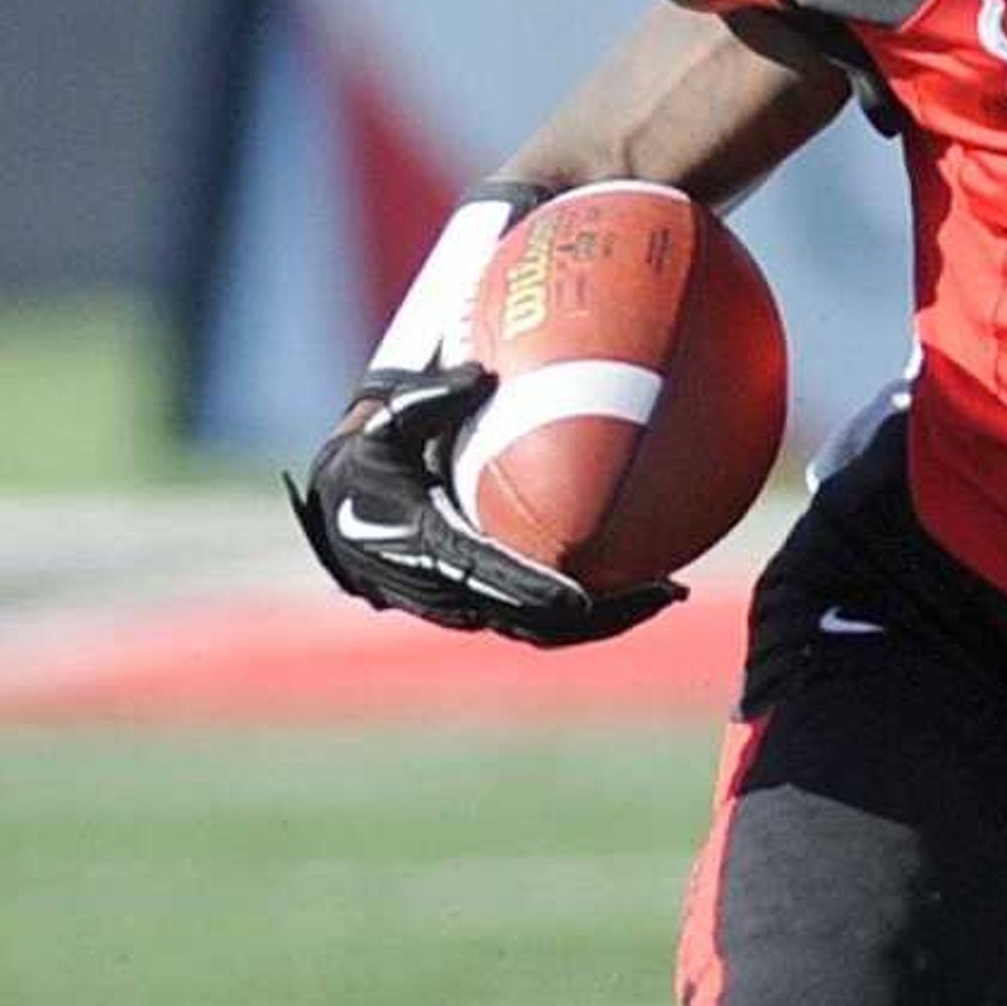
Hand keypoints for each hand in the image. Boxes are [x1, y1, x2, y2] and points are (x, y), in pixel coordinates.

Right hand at [288, 365, 684, 647]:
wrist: (340, 512)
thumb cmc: (371, 458)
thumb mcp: (387, 421)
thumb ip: (430, 398)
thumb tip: (479, 374)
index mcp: (425, 545)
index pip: (488, 576)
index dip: (533, 591)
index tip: (579, 598)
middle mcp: (448, 590)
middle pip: (531, 621)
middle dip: (598, 615)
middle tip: (663, 592)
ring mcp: (467, 608)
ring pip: (540, 630)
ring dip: (604, 619)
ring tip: (666, 593)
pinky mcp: (482, 609)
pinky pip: (538, 621)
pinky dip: (587, 612)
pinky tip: (637, 584)